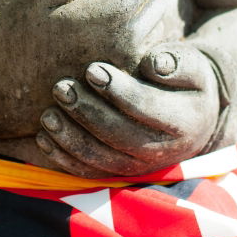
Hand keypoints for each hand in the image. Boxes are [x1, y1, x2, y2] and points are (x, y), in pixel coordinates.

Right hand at [0, 0, 173, 137]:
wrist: (2, 89)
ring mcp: (129, 70)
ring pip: (153, 25)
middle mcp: (129, 46)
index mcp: (112, 17)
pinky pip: (145, 51)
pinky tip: (98, 43)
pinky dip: (130, 39)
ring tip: (94, 19)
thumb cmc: (21, 31)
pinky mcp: (124, 86)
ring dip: (133, 14)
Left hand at [36, 42, 221, 176]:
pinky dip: (64, 158)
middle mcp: (161, 151)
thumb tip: (154, 64)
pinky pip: (89, 172)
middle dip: (87, 113)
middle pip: (119, 136)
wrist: (193, 116)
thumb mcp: (192, 66)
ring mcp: (139, 167)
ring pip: (101, 160)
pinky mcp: (119, 173)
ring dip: (70, 138)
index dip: (118, 90)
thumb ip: (178, 63)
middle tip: (61, 87)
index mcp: (182, 122)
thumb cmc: (186, 81)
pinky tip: (44, 137)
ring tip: (47, 113)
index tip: (91, 69)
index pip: (146, 108)